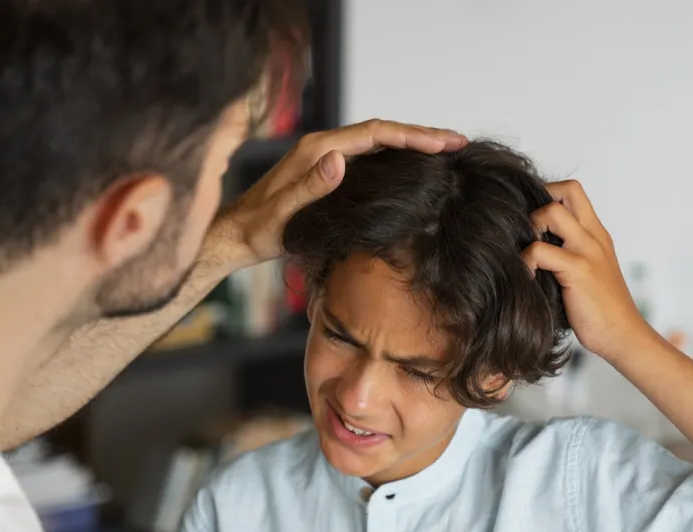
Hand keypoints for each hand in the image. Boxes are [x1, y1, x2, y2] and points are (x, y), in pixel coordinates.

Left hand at [207, 119, 466, 272]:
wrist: (235, 237)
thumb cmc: (256, 230)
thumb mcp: (282, 214)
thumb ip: (309, 187)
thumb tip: (340, 159)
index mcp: (318, 149)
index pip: (376, 133)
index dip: (413, 135)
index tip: (444, 142)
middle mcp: (324, 148)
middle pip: (382, 133)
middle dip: (421, 135)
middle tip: (458, 141)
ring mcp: (326, 159)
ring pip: (378, 144)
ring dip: (411, 145)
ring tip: (446, 151)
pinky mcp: (327, 174)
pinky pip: (369, 159)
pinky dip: (395, 159)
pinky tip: (412, 170)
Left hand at [522, 180, 652, 361]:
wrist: (622, 335)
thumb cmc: (599, 310)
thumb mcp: (586, 272)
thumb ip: (567, 254)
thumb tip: (530, 248)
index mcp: (596, 235)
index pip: (573, 191)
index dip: (548, 195)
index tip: (531, 219)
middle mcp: (594, 236)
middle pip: (567, 189)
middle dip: (538, 200)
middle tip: (526, 230)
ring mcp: (587, 251)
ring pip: (550, 212)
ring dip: (529, 228)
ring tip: (525, 254)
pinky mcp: (578, 270)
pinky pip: (539, 251)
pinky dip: (524, 262)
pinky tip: (525, 278)